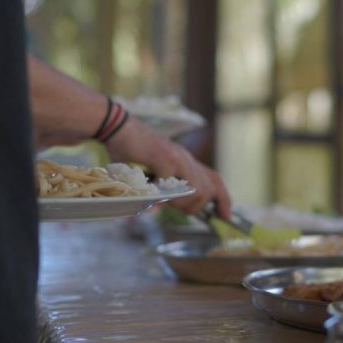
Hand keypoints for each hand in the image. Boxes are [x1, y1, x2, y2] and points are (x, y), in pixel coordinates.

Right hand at [105, 117, 230, 217]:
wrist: (117, 126)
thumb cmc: (130, 150)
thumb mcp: (153, 170)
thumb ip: (163, 186)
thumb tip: (163, 206)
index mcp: (186, 161)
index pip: (215, 181)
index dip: (224, 199)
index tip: (225, 216)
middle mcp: (185, 159)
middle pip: (208, 190)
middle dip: (196, 206)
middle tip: (178, 208)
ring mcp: (177, 158)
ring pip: (195, 190)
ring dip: (180, 203)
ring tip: (163, 200)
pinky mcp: (164, 158)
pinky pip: (171, 185)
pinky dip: (162, 195)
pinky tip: (151, 193)